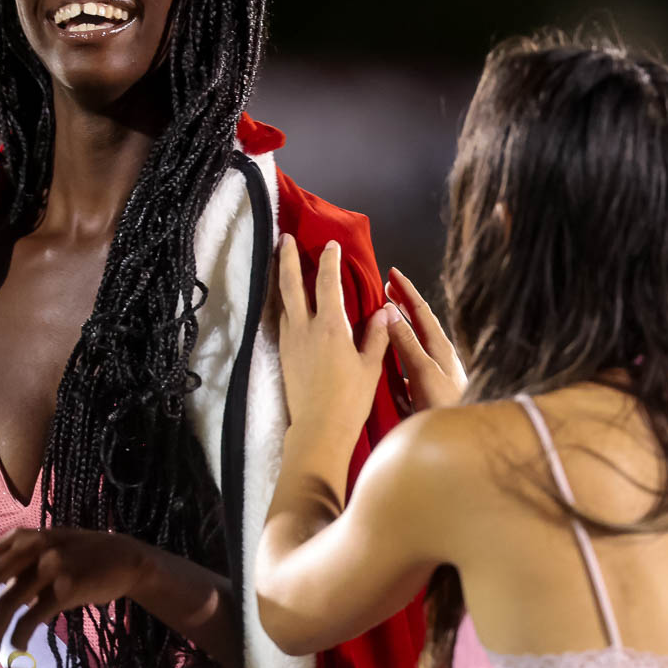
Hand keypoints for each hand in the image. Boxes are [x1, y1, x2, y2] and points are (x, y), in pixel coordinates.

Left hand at [0, 527, 151, 661]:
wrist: (125, 559)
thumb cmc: (74, 564)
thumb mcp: (35, 571)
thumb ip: (1, 596)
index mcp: (17, 538)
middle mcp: (31, 545)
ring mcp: (51, 563)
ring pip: (8, 599)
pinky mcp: (69, 584)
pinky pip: (36, 614)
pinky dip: (20, 634)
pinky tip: (14, 647)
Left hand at [275, 234, 394, 442]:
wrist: (318, 429)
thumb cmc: (350, 400)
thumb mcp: (370, 367)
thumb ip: (377, 336)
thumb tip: (385, 311)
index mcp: (331, 327)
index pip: (328, 283)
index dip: (329, 261)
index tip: (331, 245)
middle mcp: (305, 328)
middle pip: (291, 283)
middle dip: (287, 258)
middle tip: (285, 238)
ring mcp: (290, 340)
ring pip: (283, 301)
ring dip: (282, 278)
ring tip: (282, 263)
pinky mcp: (283, 353)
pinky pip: (282, 319)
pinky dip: (284, 303)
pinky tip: (288, 303)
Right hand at [384, 266, 466, 409]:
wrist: (464, 438)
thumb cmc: (446, 406)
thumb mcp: (423, 372)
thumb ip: (407, 342)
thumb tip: (391, 311)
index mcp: (440, 347)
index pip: (421, 309)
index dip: (406, 290)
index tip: (392, 272)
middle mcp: (440, 356)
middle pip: (421, 321)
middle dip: (404, 303)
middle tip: (387, 288)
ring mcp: (437, 372)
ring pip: (417, 341)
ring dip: (401, 326)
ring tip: (387, 317)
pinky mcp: (432, 388)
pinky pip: (412, 361)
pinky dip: (400, 350)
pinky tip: (393, 359)